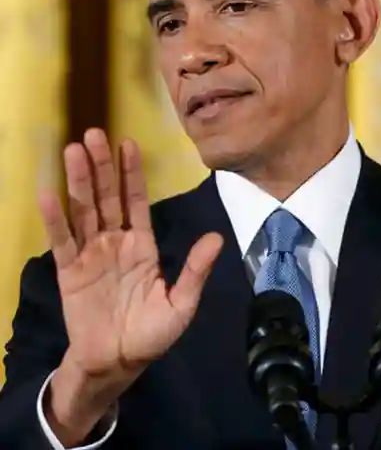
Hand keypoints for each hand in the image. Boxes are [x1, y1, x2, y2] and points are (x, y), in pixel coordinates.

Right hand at [40, 129, 222, 443]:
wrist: (118, 362)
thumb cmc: (151, 333)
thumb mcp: (181, 303)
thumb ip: (195, 270)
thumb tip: (215, 237)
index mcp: (143, 245)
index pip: (137, 200)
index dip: (133, 173)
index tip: (129, 144)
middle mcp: (116, 242)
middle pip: (107, 197)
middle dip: (102, 166)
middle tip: (94, 134)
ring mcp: (91, 254)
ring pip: (84, 210)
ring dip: (78, 181)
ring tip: (73, 150)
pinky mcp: (69, 271)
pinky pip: (62, 241)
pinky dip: (55, 219)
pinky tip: (49, 193)